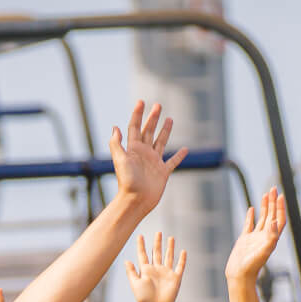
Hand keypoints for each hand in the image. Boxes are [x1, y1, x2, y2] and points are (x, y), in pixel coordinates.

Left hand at [110, 100, 187, 216]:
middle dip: (153, 118)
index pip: (135, 127)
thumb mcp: (120, 159)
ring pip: (161, 142)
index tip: (142, 101)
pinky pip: (172, 162)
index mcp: (133, 149)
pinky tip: (185, 149)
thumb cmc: (127, 181)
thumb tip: (115, 127)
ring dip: (165, 131)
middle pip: (149, 131)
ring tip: (170, 119)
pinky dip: (179, 156)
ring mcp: (154, 162)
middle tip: (158, 105)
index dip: (137, 114)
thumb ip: (116, 144)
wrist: (136, 200)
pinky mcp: (163, 172)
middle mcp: (143, 153)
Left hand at [126, 232, 185, 301]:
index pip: (143, 254)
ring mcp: (166, 273)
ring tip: (170, 237)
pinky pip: (180, 266)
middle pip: (157, 252)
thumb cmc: (144, 298)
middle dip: (157, 242)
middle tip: (158, 232)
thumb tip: (126, 260)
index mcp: (146, 270)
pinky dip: (182, 259)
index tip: (140, 236)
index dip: (141, 245)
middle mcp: (156, 269)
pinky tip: (183, 251)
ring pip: (168, 257)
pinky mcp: (175, 278)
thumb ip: (131, 272)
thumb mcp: (135, 284)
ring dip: (170, 247)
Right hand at [225, 188, 286, 283]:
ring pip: (262, 218)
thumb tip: (275, 221)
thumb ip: (271, 237)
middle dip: (273, 202)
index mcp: (271, 238)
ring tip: (265, 194)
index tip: (280, 195)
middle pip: (272, 215)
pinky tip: (251, 209)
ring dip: (265, 206)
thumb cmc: (252, 266)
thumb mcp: (263, 252)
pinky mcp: (245, 240)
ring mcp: (255, 238)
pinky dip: (250, 216)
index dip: (281, 208)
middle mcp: (265, 237)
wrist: (239, 276)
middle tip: (273, 188)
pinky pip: (249, 225)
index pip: (279, 219)